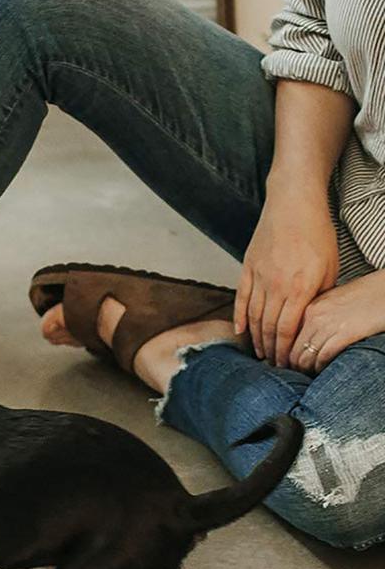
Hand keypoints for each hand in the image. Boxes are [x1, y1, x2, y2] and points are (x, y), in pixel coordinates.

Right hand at [235, 190, 338, 364]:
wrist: (292, 204)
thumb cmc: (316, 233)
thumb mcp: (329, 268)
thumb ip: (319, 296)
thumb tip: (310, 319)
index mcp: (299, 288)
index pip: (288, 329)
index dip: (286, 350)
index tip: (286, 363)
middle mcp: (275, 285)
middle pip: (269, 326)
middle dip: (271, 349)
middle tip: (272, 364)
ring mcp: (258, 276)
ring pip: (253, 315)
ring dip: (255, 337)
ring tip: (258, 352)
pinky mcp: (247, 266)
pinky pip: (241, 297)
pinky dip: (239, 316)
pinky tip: (239, 330)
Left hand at [287, 272, 384, 372]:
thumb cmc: (362, 296)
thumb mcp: (329, 301)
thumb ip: (313, 315)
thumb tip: (301, 336)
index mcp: (307, 306)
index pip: (284, 334)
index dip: (280, 351)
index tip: (280, 360)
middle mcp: (313, 315)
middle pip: (291, 348)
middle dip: (289, 364)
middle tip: (292, 372)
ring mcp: (328, 325)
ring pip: (304, 356)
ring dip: (304, 369)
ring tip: (307, 373)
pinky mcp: (344, 334)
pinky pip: (323, 357)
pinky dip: (320, 367)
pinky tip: (322, 370)